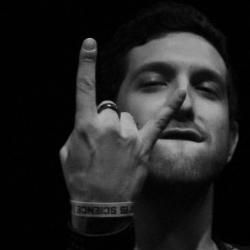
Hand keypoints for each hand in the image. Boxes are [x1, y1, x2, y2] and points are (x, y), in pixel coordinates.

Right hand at [59, 37, 184, 204]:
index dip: (85, 63)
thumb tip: (91, 125)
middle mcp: (108, 125)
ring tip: (118, 157)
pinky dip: (171, 106)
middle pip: (110, 111)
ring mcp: (128, 135)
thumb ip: (80, 132)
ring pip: (128, 121)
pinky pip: (160, 122)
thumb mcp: (68, 153)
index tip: (90, 43)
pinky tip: (182, 92)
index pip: (84, 87)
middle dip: (107, 126)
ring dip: (124, 133)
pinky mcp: (144, 146)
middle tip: (103, 151)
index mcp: (85, 125)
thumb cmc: (80, 181)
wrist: (100, 207)